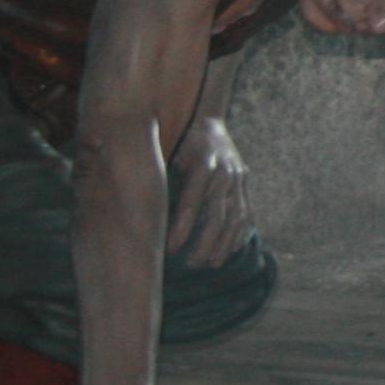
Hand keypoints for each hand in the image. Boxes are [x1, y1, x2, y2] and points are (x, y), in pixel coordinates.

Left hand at [168, 116, 252, 262]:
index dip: (181, 229)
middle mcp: (225, 171)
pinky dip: (239, 235)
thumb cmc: (176, 142)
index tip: (169, 250)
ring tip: (210, 263)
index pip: (192, 203)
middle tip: (192, 264)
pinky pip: (247, 213)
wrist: (206, 120)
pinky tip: (228, 251)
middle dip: (205, 244)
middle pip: (219, 216)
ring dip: (225, 244)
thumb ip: (159, 180)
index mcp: (203, 163)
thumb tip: (137, 213)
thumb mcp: (166, 154)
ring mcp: (238, 178)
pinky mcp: (245, 183)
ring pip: (237, 217)